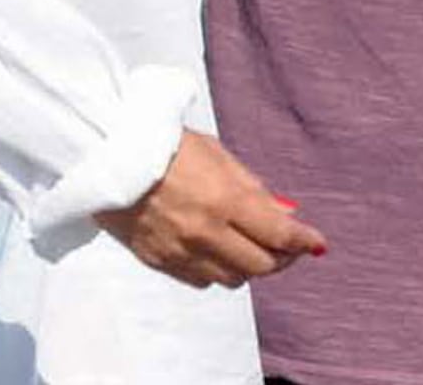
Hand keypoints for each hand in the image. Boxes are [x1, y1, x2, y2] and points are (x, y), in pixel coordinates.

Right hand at [95, 130, 326, 288]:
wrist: (105, 154)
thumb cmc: (162, 143)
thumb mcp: (215, 152)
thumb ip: (251, 186)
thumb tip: (283, 213)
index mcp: (223, 199)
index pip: (278, 235)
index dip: (303, 241)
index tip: (316, 242)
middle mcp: (206, 232)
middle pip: (261, 266)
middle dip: (281, 256)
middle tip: (286, 244)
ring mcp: (182, 252)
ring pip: (233, 278)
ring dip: (248, 264)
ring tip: (249, 242)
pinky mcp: (160, 262)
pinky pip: (203, 280)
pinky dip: (217, 269)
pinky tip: (215, 247)